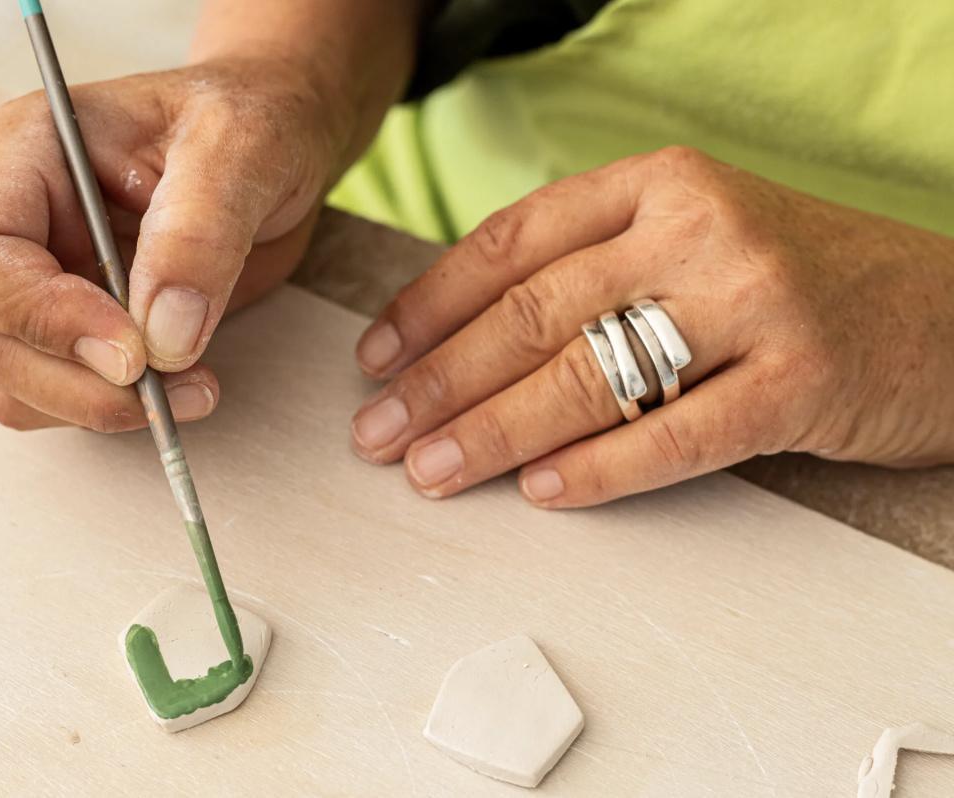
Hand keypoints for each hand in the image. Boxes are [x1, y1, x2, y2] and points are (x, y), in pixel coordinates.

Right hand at [0, 57, 347, 431]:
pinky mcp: (68, 329)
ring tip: (193, 386)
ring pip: (13, 382)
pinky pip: (56, 398)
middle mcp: (12, 220)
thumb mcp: (242, 149)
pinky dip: (112, 411)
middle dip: (77, 381)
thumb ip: (200, 234)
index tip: (134, 349)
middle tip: (172, 383)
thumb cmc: (249, 123)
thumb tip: (162, 337)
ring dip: (99, 406)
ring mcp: (34, 281)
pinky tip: (177, 385)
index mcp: (24, 152)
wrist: (272, 150)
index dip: (40, 316)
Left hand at [350, 147, 953, 506]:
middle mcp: (700, 230)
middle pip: (534, 314)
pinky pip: (673, 436)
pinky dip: (598, 470)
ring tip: (434, 470)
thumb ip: (594, 266)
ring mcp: (755, 302)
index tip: (378, 358)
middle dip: (441, 381)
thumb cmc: (796, 281)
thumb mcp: (693, 238)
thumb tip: (463, 340)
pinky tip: (541, 493)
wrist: (948, 313)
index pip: (512, 242)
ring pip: (588, 376)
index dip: (431, 305)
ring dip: (494, 433)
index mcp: (659, 184)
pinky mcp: (800, 382)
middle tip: (380, 430)